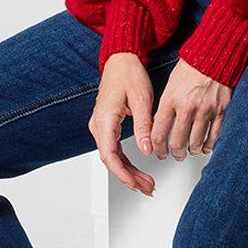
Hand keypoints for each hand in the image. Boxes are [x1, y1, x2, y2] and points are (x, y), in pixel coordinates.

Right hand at [90, 53, 159, 194]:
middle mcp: (99, 125)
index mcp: (105, 119)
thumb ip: (143, 126)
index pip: (109, 155)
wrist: (121, 60)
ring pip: (112, 157)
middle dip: (129, 177)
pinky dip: (126, 161)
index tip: (136, 184)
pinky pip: (113, 149)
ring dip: (128, 171)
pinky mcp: (106, 125)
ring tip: (146, 183)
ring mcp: (101, 126)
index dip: (123, 173)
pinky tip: (137, 170)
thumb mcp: (142, 99)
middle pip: (111, 160)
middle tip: (148, 188)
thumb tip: (146, 149)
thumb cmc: (129, 74)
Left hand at [152, 55, 230, 160]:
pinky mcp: (220, 111)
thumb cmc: (192, 68)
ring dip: (191, 151)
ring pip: (195, 142)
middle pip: (177, 142)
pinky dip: (208, 145)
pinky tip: (204, 147)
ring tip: (189, 151)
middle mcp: (188, 107)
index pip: (159, 133)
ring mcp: (205, 110)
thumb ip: (166, 106)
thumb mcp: (171, 85)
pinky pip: (214, 135)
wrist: (214, 56)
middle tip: (174, 155)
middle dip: (175, 153)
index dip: (158, 147)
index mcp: (171, 100)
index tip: (159, 151)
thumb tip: (160, 125)